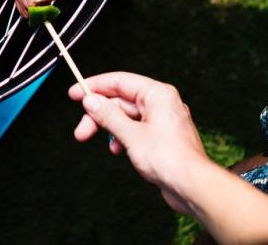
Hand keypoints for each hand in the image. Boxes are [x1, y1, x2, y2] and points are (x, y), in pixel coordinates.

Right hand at [69, 72, 209, 215]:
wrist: (192, 186)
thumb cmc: (170, 159)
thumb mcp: (130, 135)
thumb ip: (108, 115)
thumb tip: (91, 101)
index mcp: (157, 94)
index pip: (119, 81)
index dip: (94, 86)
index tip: (75, 93)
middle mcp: (161, 103)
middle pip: (121, 101)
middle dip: (99, 116)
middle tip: (81, 130)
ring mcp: (162, 121)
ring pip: (127, 117)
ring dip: (110, 129)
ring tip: (102, 145)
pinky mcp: (161, 138)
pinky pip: (135, 130)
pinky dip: (123, 138)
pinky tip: (118, 150)